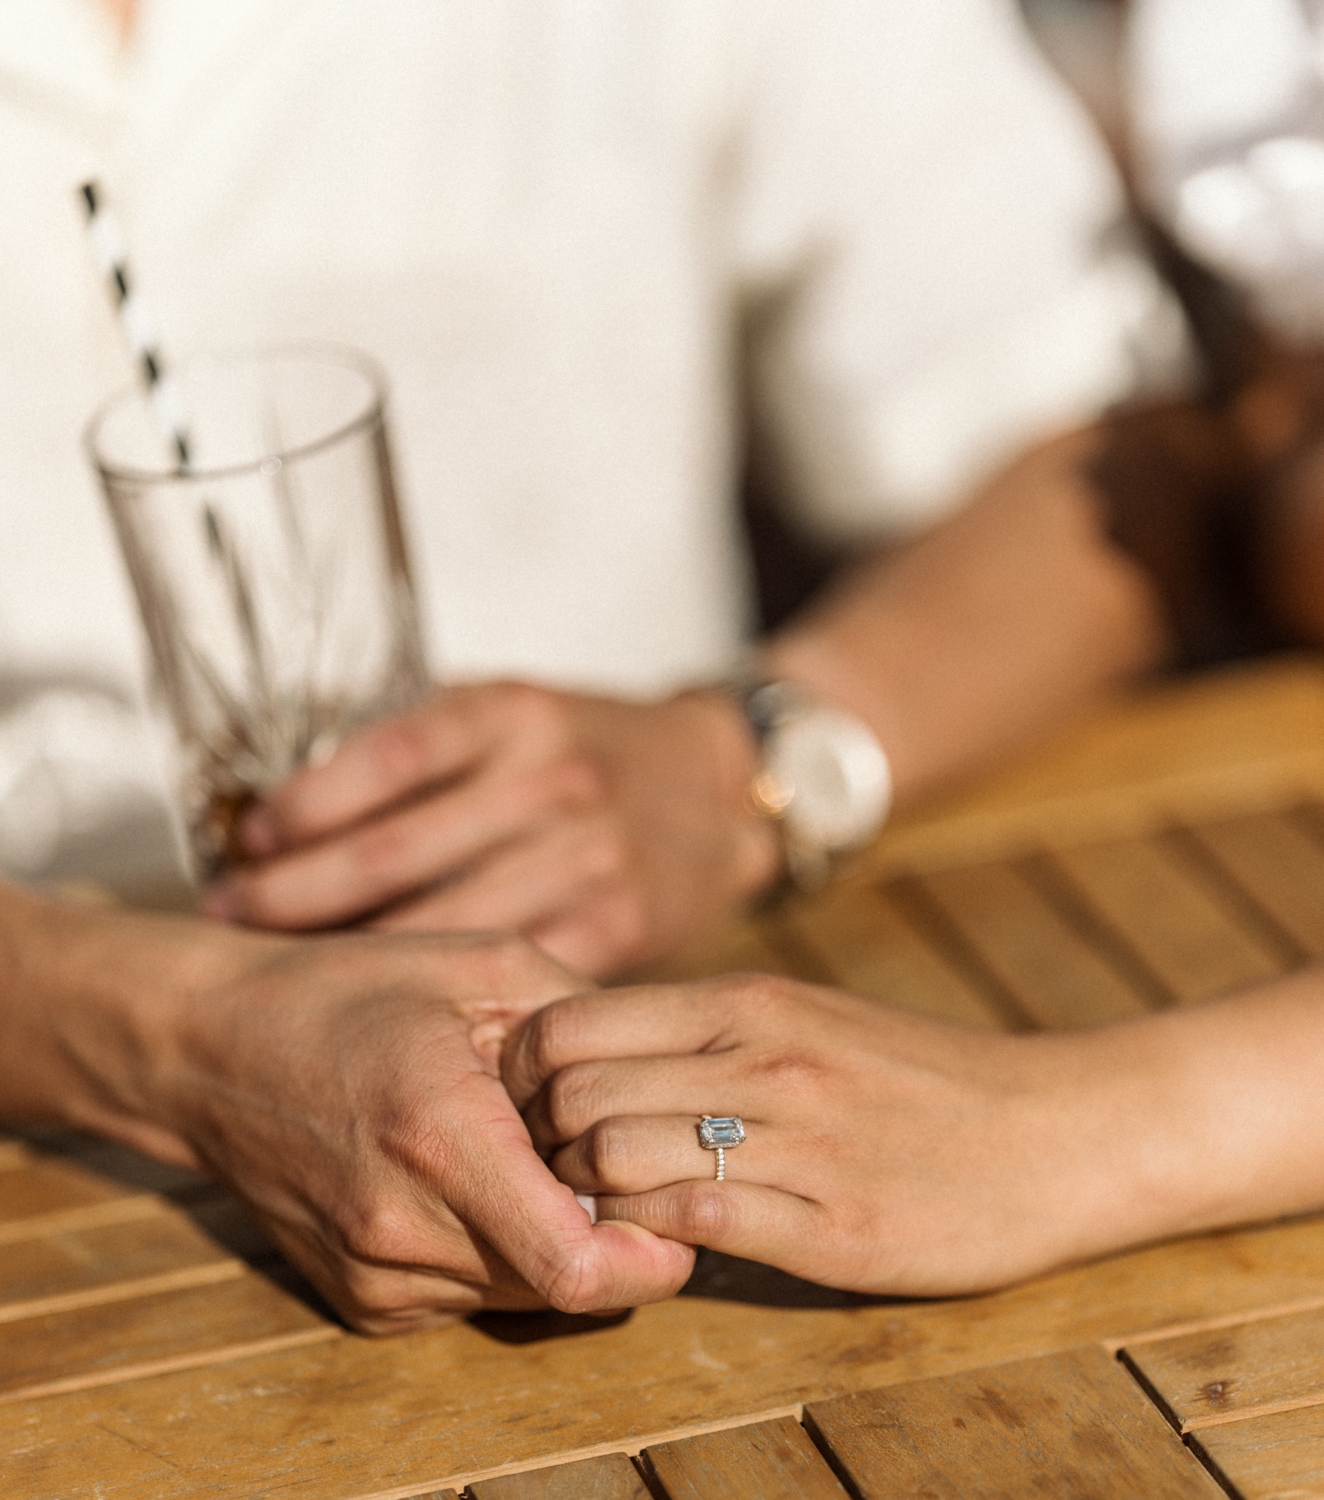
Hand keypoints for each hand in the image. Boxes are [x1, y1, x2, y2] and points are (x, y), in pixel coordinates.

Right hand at [7, 893, 693, 1331]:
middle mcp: (403, 1231)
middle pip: (569, 1285)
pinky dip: (503, 1247)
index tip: (678, 1199)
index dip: (655, 1250)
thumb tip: (679, 1080)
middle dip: (614, 1229)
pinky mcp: (363, 1304)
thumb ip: (594, 1024)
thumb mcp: (487, 966)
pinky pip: (476, 1294)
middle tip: (607, 1150)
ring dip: (557, 1236)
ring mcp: (377, 1279)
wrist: (210, 1049)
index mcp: (441, 1137)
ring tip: (530, 1149)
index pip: (582, 1267)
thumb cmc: (355, 991)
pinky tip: (477, 1174)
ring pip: (527, 1296)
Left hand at [203, 682, 781, 977]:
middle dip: (294, 893)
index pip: (386, 759)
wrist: (717, 788)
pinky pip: (505, 968)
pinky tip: (392, 997)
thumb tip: (292, 806)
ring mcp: (588, 856)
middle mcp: (550, 780)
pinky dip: (439, 987)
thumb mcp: (516, 711)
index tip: (247, 840)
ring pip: (439, 922)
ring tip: (287, 963)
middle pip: (393, 851)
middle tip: (233, 915)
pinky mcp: (616, 927)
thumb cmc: (589, 750)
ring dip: (350, 949)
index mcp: (513, 714)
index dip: (303, 805)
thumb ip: (426, 745)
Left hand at [500, 975, 1212, 1296]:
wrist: (1059, 1129)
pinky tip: (677, 1245)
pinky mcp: (836, 1226)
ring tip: (614, 1217)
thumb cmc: (918, 1075)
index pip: (567, 1024)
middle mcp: (763, 1059)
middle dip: (542, 1147)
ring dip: (591, 1201)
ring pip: (616, 1161)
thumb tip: (591, 1049)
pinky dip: (659, 1241)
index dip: (525, 1076)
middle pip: (572, 1097)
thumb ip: (704, 1029)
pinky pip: (695, 1227)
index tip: (537, 1113)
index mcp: (748, 1002)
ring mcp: (799, 1141)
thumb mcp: (806, 1016)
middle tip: (561, 1177)